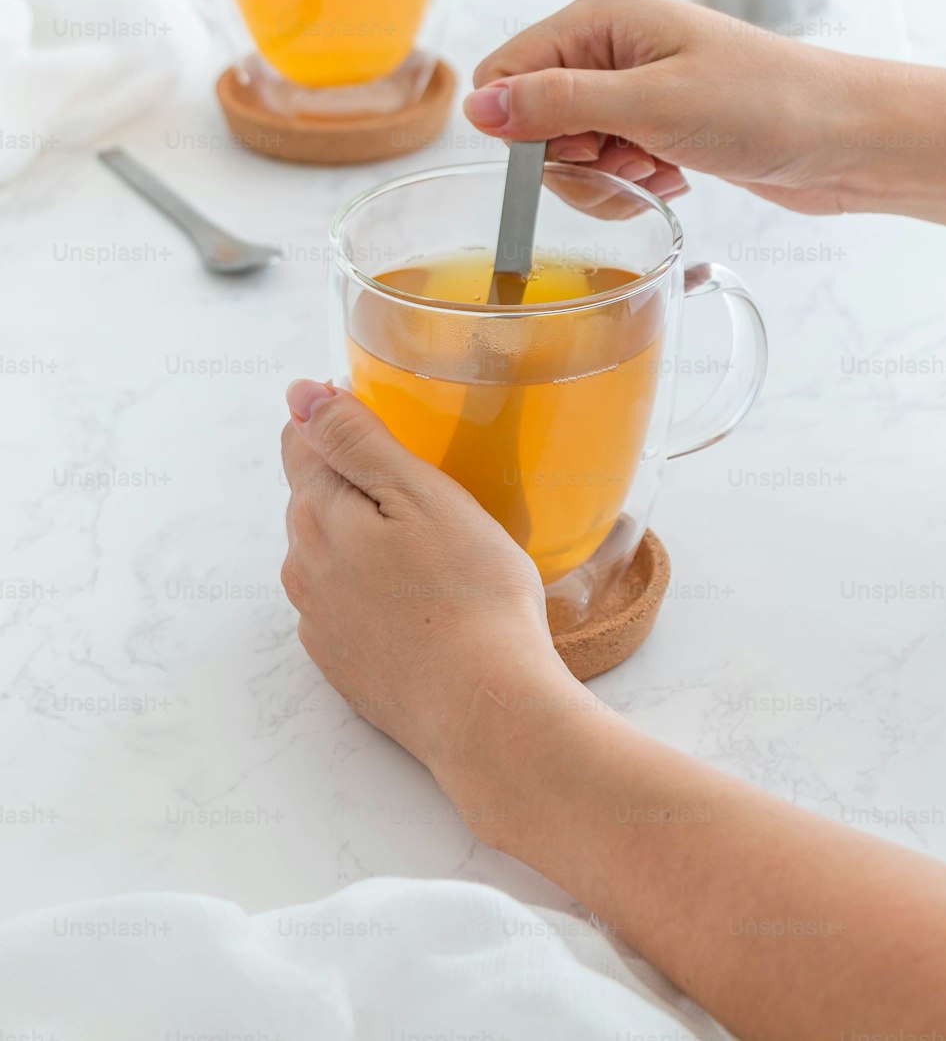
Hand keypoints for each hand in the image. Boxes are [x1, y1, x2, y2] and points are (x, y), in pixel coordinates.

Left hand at [280, 379, 576, 794]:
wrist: (486, 710)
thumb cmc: (469, 593)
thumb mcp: (420, 493)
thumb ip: (355, 439)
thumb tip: (300, 393)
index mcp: (316, 515)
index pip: (303, 443)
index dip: (346, 426)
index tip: (398, 434)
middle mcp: (301, 569)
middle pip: (318, 499)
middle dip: (362, 487)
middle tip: (433, 495)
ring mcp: (319, 623)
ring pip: (334, 555)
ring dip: (371, 542)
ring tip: (437, 553)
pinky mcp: (343, 665)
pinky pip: (350, 605)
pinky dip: (379, 593)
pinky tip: (427, 604)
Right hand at [463, 0, 877, 216]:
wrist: (847, 139)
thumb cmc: (766, 104)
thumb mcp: (651, 105)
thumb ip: (557, 104)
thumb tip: (476, 108)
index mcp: (601, 16)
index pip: (505, 73)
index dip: (524, 127)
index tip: (581, 150)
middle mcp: (609, 45)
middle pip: (532, 120)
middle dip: (572, 162)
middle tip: (629, 162)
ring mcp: (633, 87)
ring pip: (568, 153)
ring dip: (606, 180)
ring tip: (660, 171)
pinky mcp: (655, 125)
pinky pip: (607, 168)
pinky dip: (632, 185)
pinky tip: (675, 178)